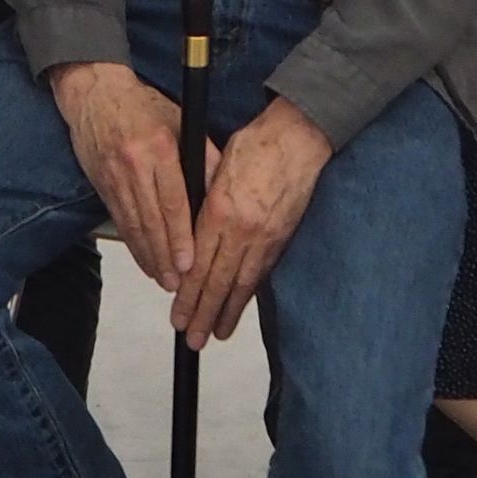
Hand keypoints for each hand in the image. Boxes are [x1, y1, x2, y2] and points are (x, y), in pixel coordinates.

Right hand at [52, 61, 192, 289]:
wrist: (94, 92)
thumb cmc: (143, 105)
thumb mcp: (180, 120)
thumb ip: (202, 156)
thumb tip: (221, 190)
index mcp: (159, 147)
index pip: (172, 201)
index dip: (180, 236)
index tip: (189, 262)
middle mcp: (134, 165)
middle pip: (152, 220)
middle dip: (165, 256)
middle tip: (177, 283)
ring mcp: (114, 177)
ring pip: (134, 225)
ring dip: (148, 256)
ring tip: (162, 280)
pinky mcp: (101, 184)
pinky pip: (120, 220)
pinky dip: (132, 244)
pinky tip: (143, 259)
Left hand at [171, 100, 331, 349]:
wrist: (299, 138)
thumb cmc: (256, 145)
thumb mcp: (216, 169)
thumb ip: (202, 204)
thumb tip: (187, 235)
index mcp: (220, 211)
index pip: (198, 265)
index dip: (187, 295)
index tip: (177, 315)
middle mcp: (242, 230)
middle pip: (218, 283)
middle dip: (203, 314)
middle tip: (191, 338)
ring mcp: (265, 237)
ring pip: (242, 284)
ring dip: (226, 313)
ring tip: (215, 335)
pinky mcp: (282, 237)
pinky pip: (261, 274)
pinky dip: (248, 295)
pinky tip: (239, 308)